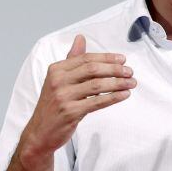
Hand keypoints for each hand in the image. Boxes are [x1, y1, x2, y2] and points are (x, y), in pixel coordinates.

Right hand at [20, 34, 135, 158]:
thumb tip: (80, 38)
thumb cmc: (52, 105)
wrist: (40, 132)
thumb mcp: (58, 79)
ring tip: (131, 83)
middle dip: (115, 69)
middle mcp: (58, 81)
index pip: (86, 58)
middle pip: (92, 70)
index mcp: (56, 69)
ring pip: (97, 85)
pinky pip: (97, 102)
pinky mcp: (70, 112)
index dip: (106, 58)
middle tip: (129, 72)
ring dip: (118, 83)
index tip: (122, 60)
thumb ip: (71, 59)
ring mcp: (63, 97)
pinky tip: (123, 95)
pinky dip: (113, 97)